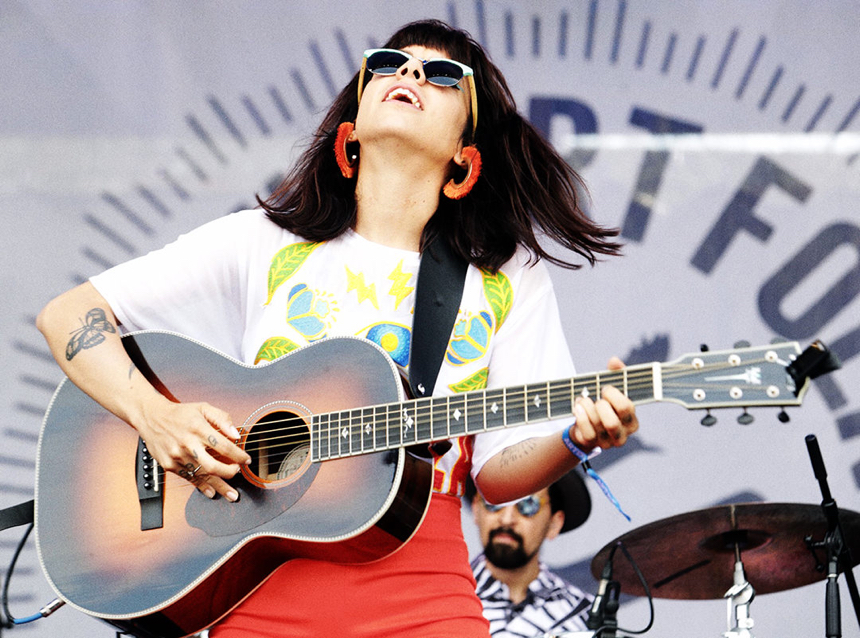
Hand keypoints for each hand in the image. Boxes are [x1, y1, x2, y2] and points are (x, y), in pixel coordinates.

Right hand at [136, 398, 250, 500]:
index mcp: (198, 428)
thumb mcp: (203, 408)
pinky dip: (202, 486)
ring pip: (201, 475)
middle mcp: (187, 444)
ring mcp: (177, 456)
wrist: (151, 417)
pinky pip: (188, 479)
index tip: (246, 460)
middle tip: (238, 473)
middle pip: (212, 465)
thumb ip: (223, 418)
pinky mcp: (169, 465)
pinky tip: (212, 491)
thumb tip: (236, 435)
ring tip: (232, 495)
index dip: (238, 455)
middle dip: (229, 473)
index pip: (223, 446)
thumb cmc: (180, 413)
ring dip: (219, 486)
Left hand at [570, 356, 638, 450]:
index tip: (605, 388)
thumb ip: (615, 374)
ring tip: (582, 400)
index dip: (613, 395)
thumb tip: (614, 360)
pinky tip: (577, 408)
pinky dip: (580, 417)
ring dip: (587, 408)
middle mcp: (623, 434)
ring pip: (597, 425)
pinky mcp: (593, 445)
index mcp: (632, 420)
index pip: (626, 408)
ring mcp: (608, 442)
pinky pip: (587, 433)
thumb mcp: (611, 389)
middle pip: (612, 421)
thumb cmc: (603, 404)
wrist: (585, 424)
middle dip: (600, 406)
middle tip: (597, 398)